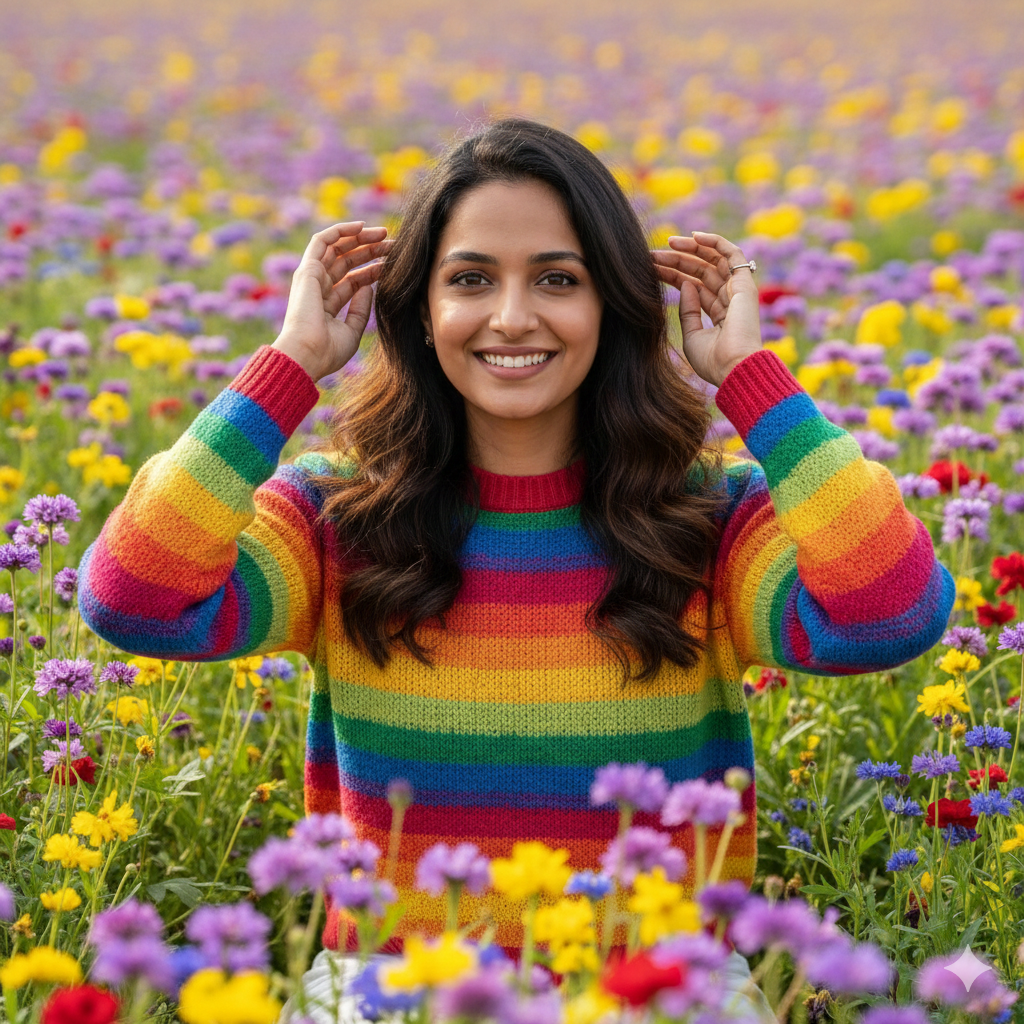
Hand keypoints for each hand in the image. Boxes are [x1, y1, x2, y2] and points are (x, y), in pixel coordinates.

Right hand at [272, 221, 392, 380]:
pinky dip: (340, 230)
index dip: (374, 270)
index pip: (353, 280)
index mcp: (328, 304)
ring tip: (384, 233)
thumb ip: (360, 309)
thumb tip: (369, 286)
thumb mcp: (351, 331)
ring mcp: (311, 277)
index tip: (394, 265)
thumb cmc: (327, 351)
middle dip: (371, 251)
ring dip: (360, 238)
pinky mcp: (307, 269)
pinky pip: (322, 241)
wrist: (307, 354)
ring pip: (337, 248)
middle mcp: (318, 288)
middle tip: (394, 245)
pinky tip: (361, 227)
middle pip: (347, 262)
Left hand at [651, 231, 762, 387]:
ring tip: (669, 242)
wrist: (734, 368)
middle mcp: (729, 299)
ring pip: (713, 260)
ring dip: (692, 249)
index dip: (672, 275)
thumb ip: (688, 311)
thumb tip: (684, 285)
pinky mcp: (744, 283)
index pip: (693, 286)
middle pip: (700, 272)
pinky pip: (732, 254)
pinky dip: (715, 242)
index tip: (651, 268)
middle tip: (653, 254)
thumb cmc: (714, 361)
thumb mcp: (692, 336)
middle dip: (677, 261)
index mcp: (718, 314)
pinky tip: (694, 237)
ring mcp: (738, 291)